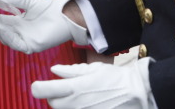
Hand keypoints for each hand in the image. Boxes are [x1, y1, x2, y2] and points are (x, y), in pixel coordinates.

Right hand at [0, 0, 87, 52]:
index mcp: (19, 22)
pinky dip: (5, 35)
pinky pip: (14, 43)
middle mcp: (20, 32)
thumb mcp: (27, 0)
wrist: (66, 13)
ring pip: (4, 37)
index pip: (0, 21)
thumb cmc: (51, 6)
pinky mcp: (31, 46)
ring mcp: (25, 40)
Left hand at [31, 59, 153, 108]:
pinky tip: (85, 103)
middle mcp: (75, 104)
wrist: (136, 93)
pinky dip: (76, 108)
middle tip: (62, 89)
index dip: (38, 87)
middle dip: (54, 96)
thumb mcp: (92, 69)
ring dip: (65, 104)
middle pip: (52, 103)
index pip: (41, 90)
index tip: (39, 85)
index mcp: (73, 88)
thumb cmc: (115, 78)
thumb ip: (70, 71)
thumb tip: (54, 70)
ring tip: (77, 97)